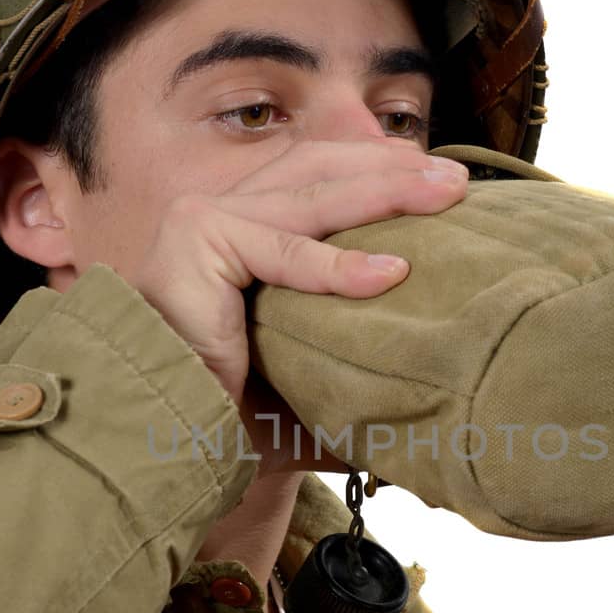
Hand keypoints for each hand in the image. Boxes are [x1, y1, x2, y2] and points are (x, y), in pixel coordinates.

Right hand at [130, 138, 468, 469]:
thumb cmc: (218, 416)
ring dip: (384, 193)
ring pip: (310, 198)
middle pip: (318, 170)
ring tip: (446, 199)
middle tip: (459, 183)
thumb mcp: (298, 380)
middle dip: (393, 172)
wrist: (154, 443)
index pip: (316, 176)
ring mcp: (203, 221)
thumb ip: (346, 372)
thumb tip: (423, 406)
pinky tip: (394, 272)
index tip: (438, 180)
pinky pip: (283, 254)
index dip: (377, 169)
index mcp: (238, 228)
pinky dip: (340, 265)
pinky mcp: (196, 246)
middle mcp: (217, 213)